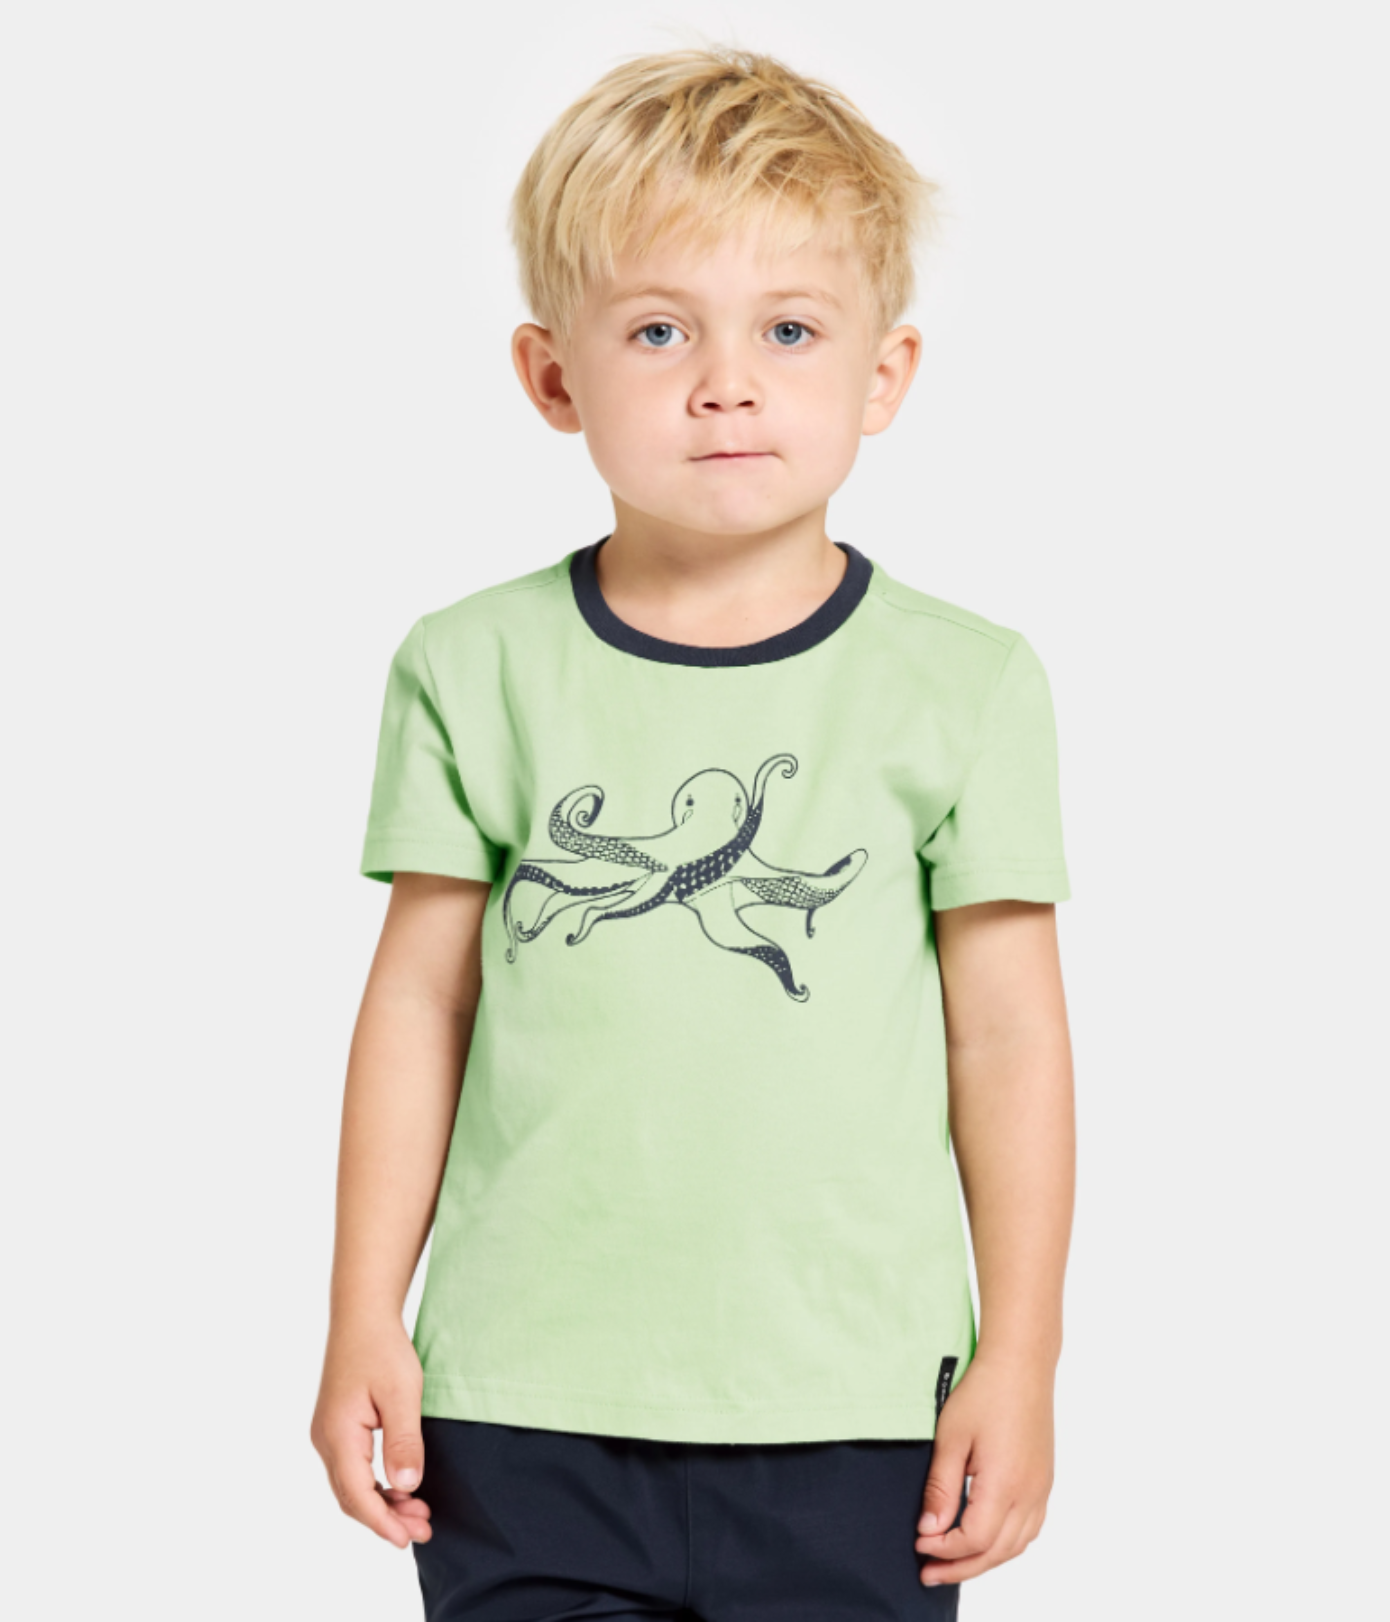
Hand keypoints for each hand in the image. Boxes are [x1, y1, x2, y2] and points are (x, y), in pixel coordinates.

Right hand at [310, 1316, 432, 1548]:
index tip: (408, 1538)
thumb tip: (407, 1487)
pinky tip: (401, 1488)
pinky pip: (352, 1469)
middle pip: (351, 1496)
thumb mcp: (403, 1392)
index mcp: (338, 1434)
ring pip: (350, 1485)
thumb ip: (404, 1441)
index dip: (382, 1522)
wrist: (362, 1316)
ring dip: (381, 1504)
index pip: (357, 1494)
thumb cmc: (382, 1348)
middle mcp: (325, 1440)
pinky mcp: (336, 1428)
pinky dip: (375, 1486)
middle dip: (385, 1519)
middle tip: (423, 1530)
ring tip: (419, 1514)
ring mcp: (328, 1434)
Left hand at [914, 1352, 1054, 1585]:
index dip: (944, 1549)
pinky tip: (986, 1541)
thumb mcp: (951, 1438)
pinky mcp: (1044, 1481)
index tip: (919, 1543)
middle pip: (996, 1552)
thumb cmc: (984, 1392)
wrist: (1020, 1365)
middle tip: (928, 1573)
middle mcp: (1030, 1494)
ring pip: (1016, 1546)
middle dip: (961, 1567)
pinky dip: (1006, 1545)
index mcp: (1005, 1484)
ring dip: (985, 1560)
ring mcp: (1041, 1489)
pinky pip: (1029, 1529)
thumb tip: (930, 1528)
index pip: (973, 1539)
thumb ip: (941, 1487)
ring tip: (953, 1563)